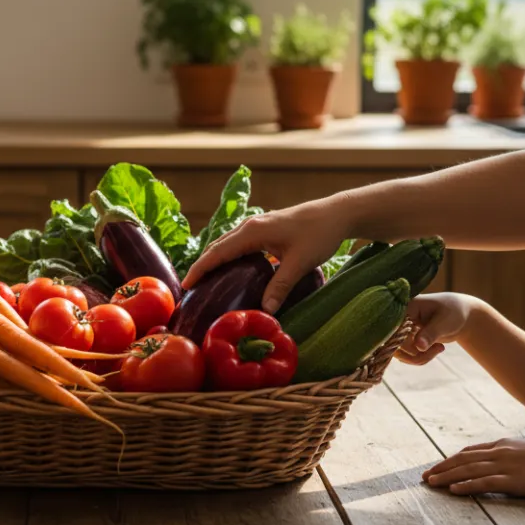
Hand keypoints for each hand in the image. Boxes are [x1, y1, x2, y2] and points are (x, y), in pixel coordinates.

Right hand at [183, 201, 343, 312]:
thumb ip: (280, 286)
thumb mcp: (300, 263)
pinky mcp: (265, 229)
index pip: (218, 252)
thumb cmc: (319, 234)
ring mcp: (257, 225)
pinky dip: (228, 256)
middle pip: (217, 246)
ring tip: (205, 281)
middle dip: (202, 265)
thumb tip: (265, 310)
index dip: (200, 268)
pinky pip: (238, 243)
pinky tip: (231, 270)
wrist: (337, 213)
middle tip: (191, 288)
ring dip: (214, 260)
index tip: (187, 285)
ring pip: (227, 243)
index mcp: (253, 231)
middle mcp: (250, 226)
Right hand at [396, 293, 479, 364]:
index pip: (394, 330)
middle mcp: (398, 320)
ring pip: (400, 353)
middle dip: (416, 354)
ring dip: (419, 358)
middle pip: (395, 344)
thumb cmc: (453, 312)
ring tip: (439, 349)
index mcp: (405, 308)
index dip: (405, 344)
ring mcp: (401, 331)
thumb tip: (419, 346)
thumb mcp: (444, 321)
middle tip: (439, 349)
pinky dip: (420, 358)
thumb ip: (431, 333)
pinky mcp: (406, 341)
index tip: (424, 347)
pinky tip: (436, 349)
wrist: (461, 315)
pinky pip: (406, 356)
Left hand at [423, 438, 524, 497]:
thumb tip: (510, 464)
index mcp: (504, 445)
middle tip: (424, 476)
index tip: (439, 466)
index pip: (471, 451)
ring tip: (430, 483)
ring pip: (467, 470)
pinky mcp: (512, 481)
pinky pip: (482, 483)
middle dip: (441, 468)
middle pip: (462, 459)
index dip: (452, 459)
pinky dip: (465, 486)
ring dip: (445, 477)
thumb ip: (517, 456)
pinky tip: (452, 491)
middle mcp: (499, 453)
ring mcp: (505, 466)